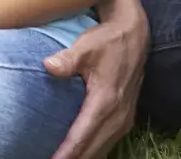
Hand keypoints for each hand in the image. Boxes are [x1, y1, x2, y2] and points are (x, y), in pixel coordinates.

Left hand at [44, 4, 148, 158]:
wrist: (134, 34)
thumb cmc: (107, 40)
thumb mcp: (86, 46)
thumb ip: (67, 59)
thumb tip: (47, 66)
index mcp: (106, 101)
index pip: (83, 135)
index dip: (67, 152)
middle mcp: (118, 115)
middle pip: (93, 148)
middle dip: (73, 158)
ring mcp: (124, 118)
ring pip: (102, 148)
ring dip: (84, 156)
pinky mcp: (126, 117)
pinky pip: (108, 142)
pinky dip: (94, 150)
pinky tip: (80, 153)